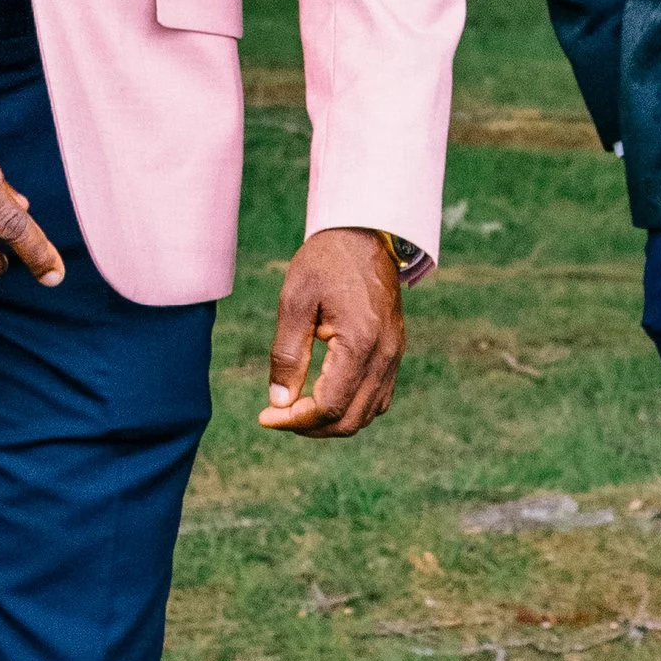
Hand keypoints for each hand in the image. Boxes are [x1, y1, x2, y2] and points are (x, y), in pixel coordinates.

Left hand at [259, 229, 404, 435]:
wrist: (364, 234)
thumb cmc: (325, 262)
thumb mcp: (295, 302)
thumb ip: (287, 355)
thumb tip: (278, 403)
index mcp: (360, 343)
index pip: (329, 406)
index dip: (294, 420)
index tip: (265, 416)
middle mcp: (385, 355)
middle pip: (350, 420)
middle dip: (310, 426)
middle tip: (277, 415)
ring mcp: (394, 355)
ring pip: (367, 414)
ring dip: (331, 421)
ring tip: (297, 409)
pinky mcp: (394, 352)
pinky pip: (378, 397)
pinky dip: (350, 408)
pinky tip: (323, 397)